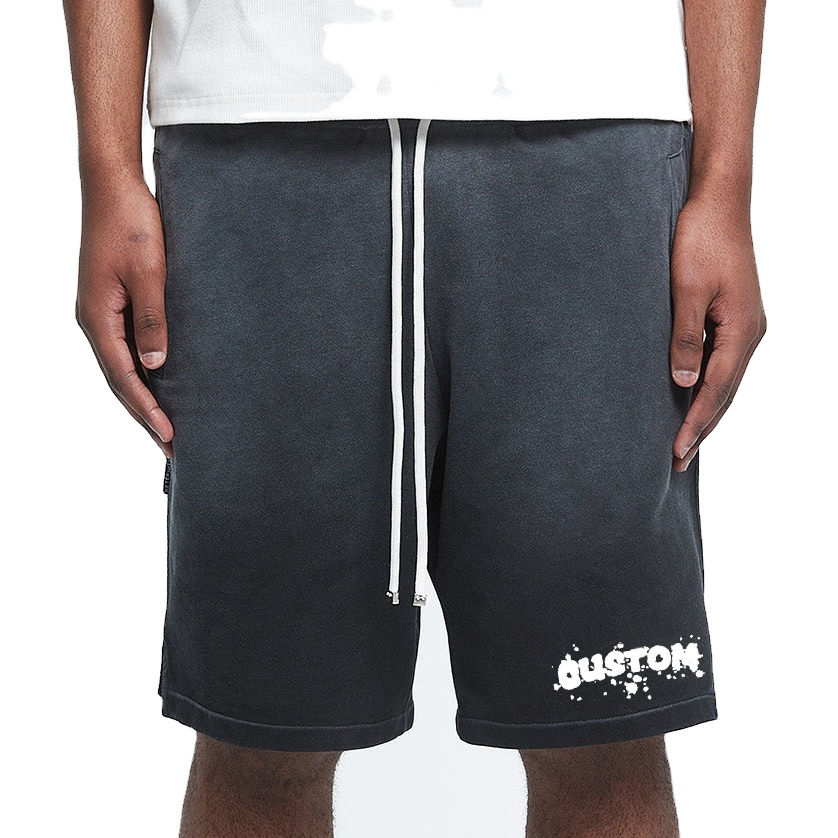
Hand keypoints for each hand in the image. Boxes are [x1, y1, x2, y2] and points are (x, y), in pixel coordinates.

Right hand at [76, 173, 172, 455]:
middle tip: (171, 446)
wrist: (114, 186)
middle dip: (145, 414)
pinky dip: (142, 371)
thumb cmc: (131, 223)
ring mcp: (102, 312)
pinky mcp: (113, 302)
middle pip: (120, 380)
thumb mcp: (148, 273)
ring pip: (122, 366)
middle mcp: (95, 321)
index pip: (125, 378)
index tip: (170, 437)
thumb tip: (154, 367)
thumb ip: (152, 320)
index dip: (148, 410)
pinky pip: (127, 347)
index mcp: (98, 318)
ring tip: (167, 424)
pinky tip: (160, 381)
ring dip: (144, 396)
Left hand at [669, 196, 765, 470]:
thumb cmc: (701, 240)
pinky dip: (707, 387)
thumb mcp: (687, 290)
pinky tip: (692, 397)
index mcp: (742, 330)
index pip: (716, 389)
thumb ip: (685, 337)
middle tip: (677, 462)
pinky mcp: (733, 317)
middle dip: (702, 428)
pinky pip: (722, 364)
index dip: (696, 423)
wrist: (718, 202)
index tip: (677, 451)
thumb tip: (682, 382)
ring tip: (685, 442)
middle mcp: (749, 333)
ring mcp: (744, 326)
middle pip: (725, 393)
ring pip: (725, 381)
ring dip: (705, 412)